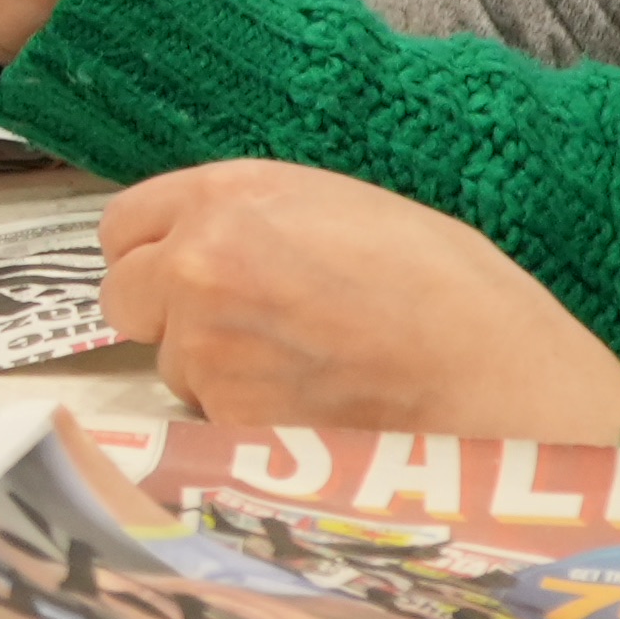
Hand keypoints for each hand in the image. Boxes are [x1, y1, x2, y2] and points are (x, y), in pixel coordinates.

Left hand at [94, 162, 619, 436]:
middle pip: (125, 297)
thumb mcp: (350, 212)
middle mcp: (198, 264)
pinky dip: (245, 422)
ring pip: (170, 366)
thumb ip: (263, 220)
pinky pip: (209, 420)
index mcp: (231, 196)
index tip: (177, 274)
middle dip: (167, 315)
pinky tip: (312, 414)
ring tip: (305, 375)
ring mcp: (203, 346)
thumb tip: (225, 241)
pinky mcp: (223, 419)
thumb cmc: (453, 292)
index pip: (124, 225)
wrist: (495, 384)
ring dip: (214, 373)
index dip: (153, 254)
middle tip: (237, 333)